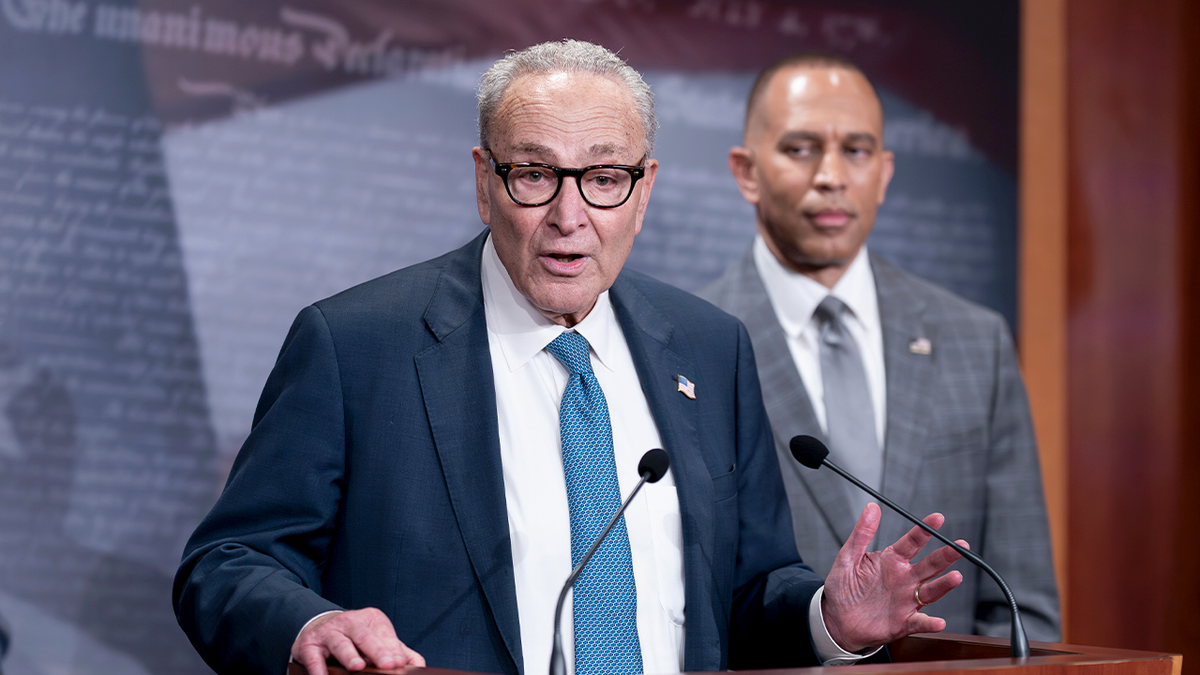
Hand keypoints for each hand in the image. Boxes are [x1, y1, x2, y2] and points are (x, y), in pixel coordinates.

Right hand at [292, 608, 424, 674]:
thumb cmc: (355, 638)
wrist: (319, 628)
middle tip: (390, 664)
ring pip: (340, 643)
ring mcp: (328, 632)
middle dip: (377, 650)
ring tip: (358, 667)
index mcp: (370, 619)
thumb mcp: (377, 639)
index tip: (400, 662)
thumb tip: (418, 666)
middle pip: (364, 636)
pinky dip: (317, 668)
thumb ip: (398, 651)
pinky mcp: (309, 644)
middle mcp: (349, 622)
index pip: (384, 634)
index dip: (392, 648)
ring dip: (349, 656)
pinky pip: (313, 656)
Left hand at [821, 503, 966, 652]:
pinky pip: (919, 622)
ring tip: (955, 577)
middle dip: (946, 555)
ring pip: (931, 590)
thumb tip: (871, 508)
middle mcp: (905, 579)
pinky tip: (938, 621)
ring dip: (944, 584)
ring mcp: (907, 600)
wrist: (836, 618)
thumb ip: (861, 534)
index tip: (937, 518)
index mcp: (892, 560)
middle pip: (930, 565)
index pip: (912, 542)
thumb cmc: (843, 588)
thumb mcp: (848, 557)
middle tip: (960, 546)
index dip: (924, 530)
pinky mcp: (903, 622)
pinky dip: (930, 623)